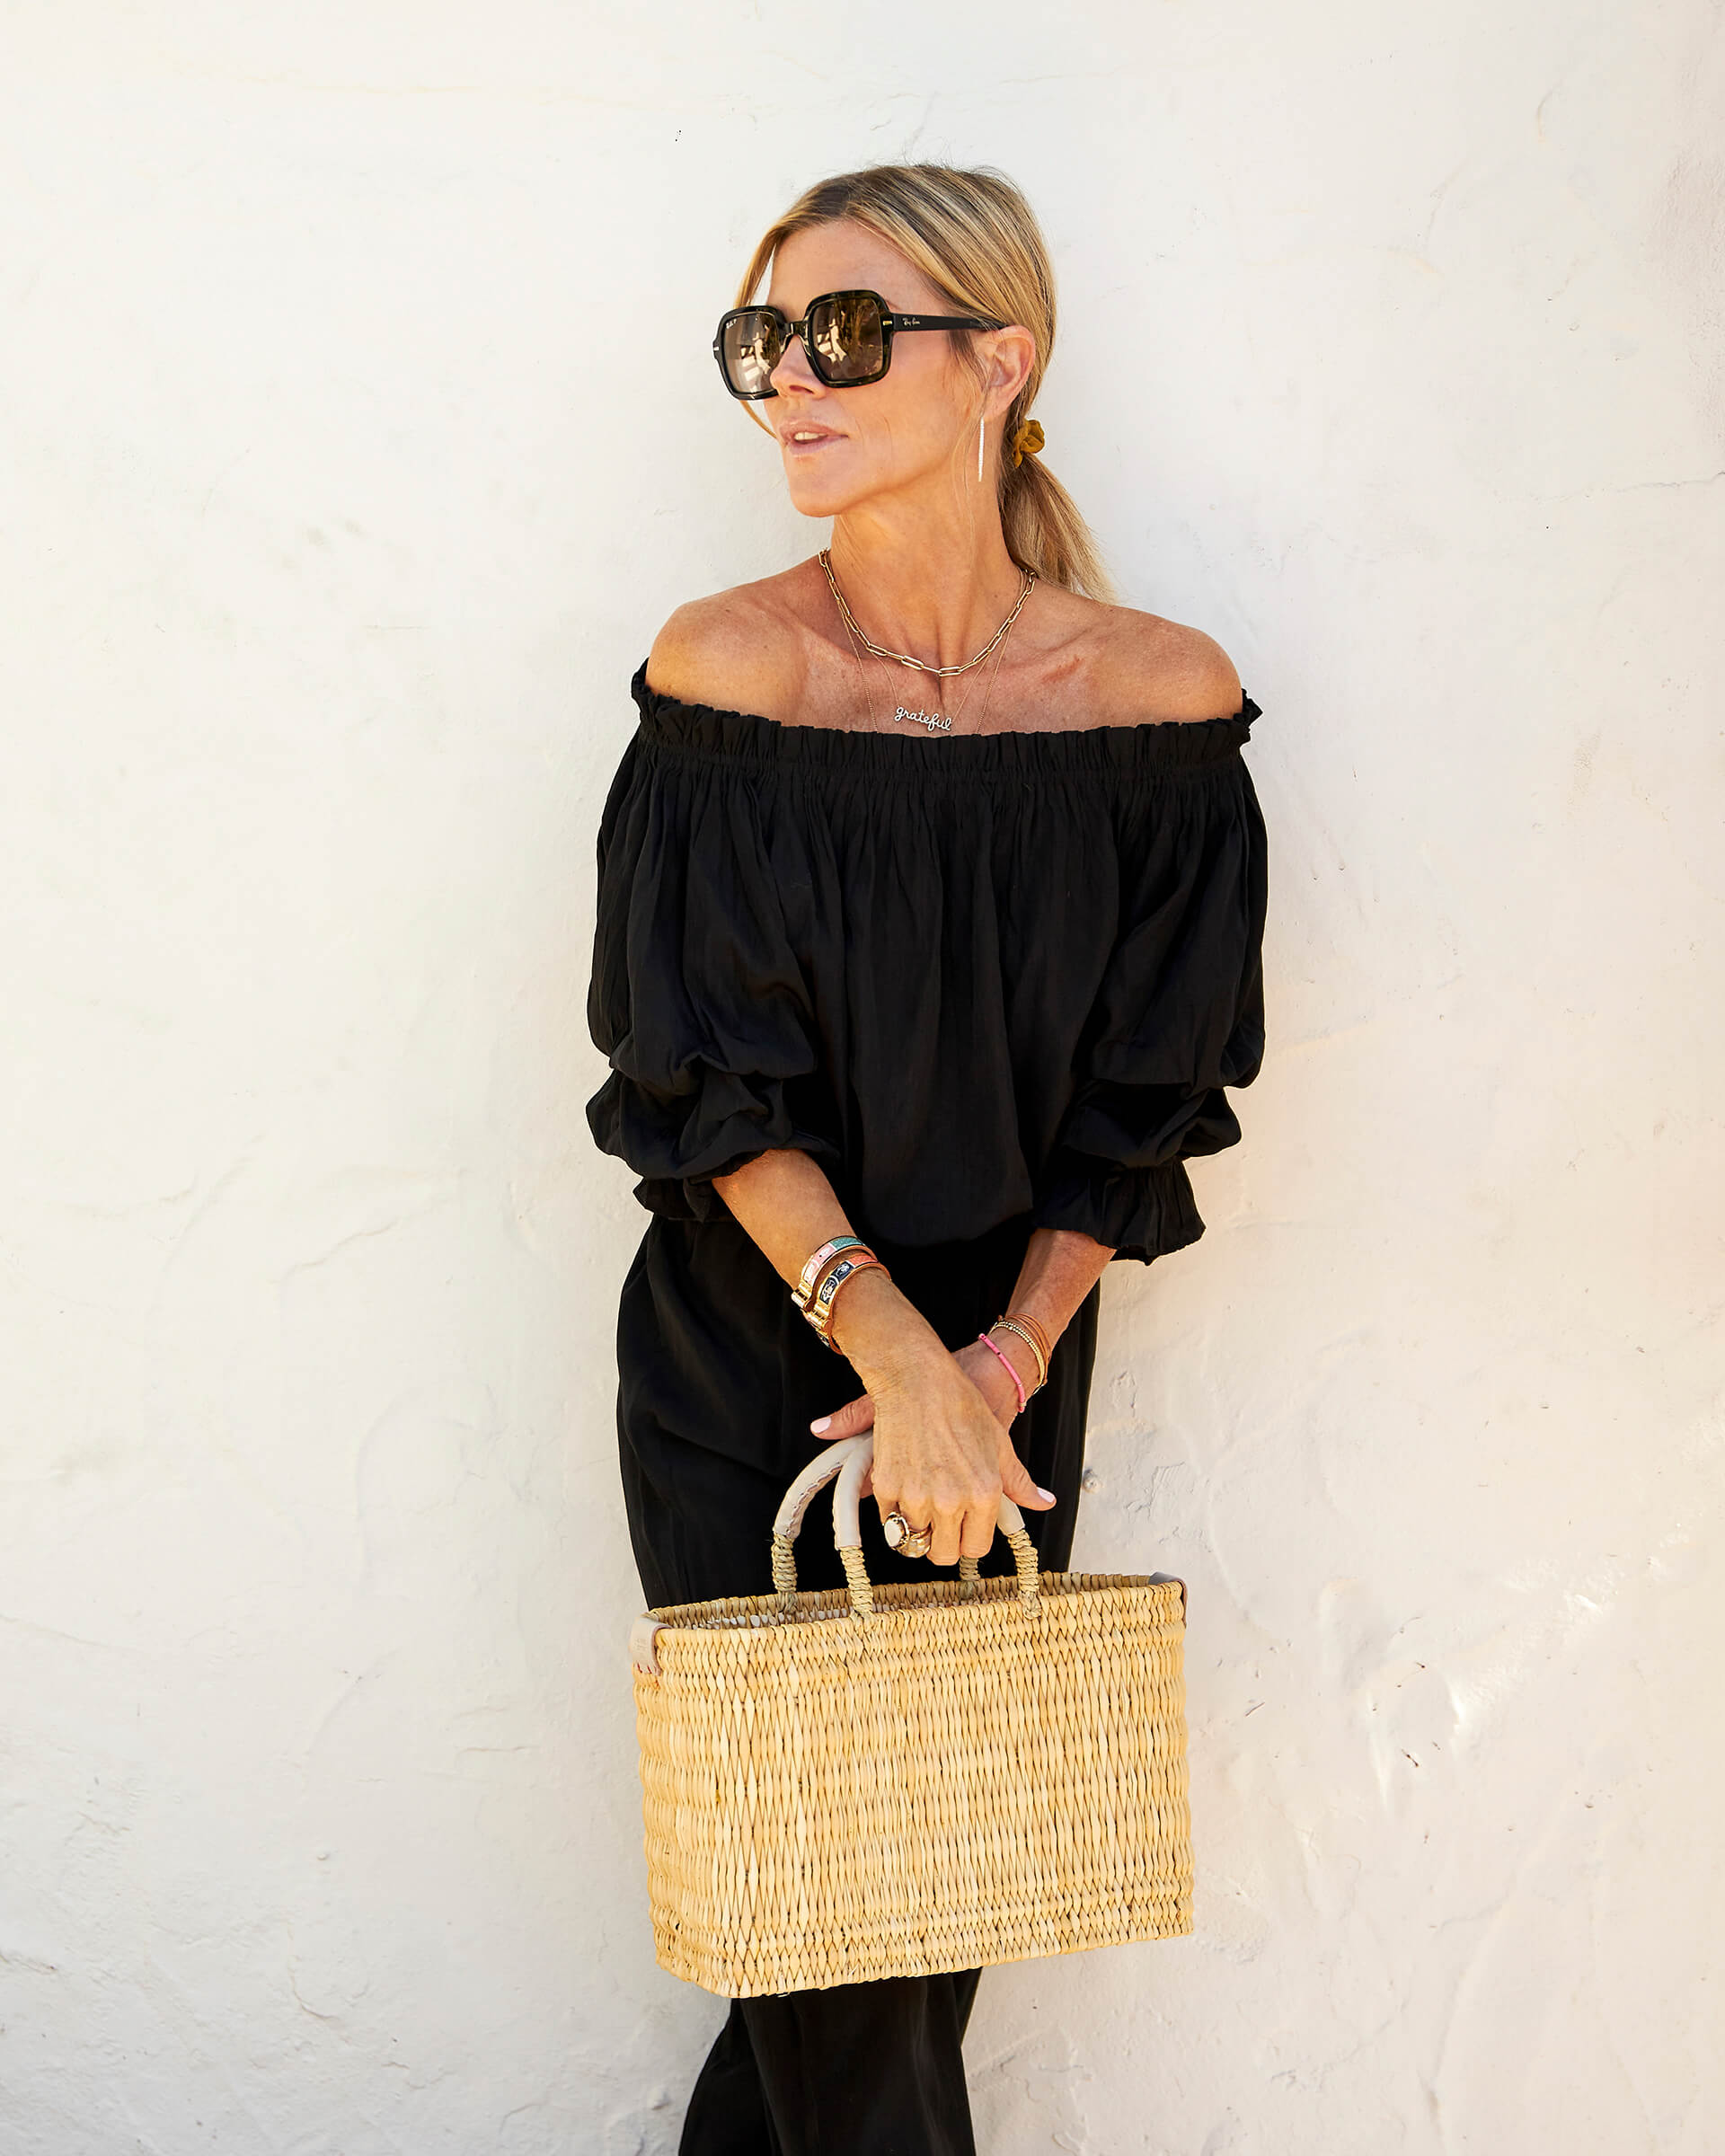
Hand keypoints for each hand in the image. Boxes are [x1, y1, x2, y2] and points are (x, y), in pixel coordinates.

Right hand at [810, 1336, 1054, 1566]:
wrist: (918, 1379)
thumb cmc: (961, 1406)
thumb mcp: (999, 1445)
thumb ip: (1019, 1482)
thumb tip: (1044, 1502)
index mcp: (984, 1494)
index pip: (976, 1548)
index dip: (968, 1540)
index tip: (962, 1529)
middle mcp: (951, 1501)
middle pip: (942, 1554)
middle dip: (941, 1542)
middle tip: (939, 1522)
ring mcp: (917, 1496)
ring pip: (913, 1539)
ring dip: (916, 1525)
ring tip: (921, 1498)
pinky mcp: (887, 1487)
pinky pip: (888, 1519)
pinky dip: (893, 1510)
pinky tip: (903, 1487)